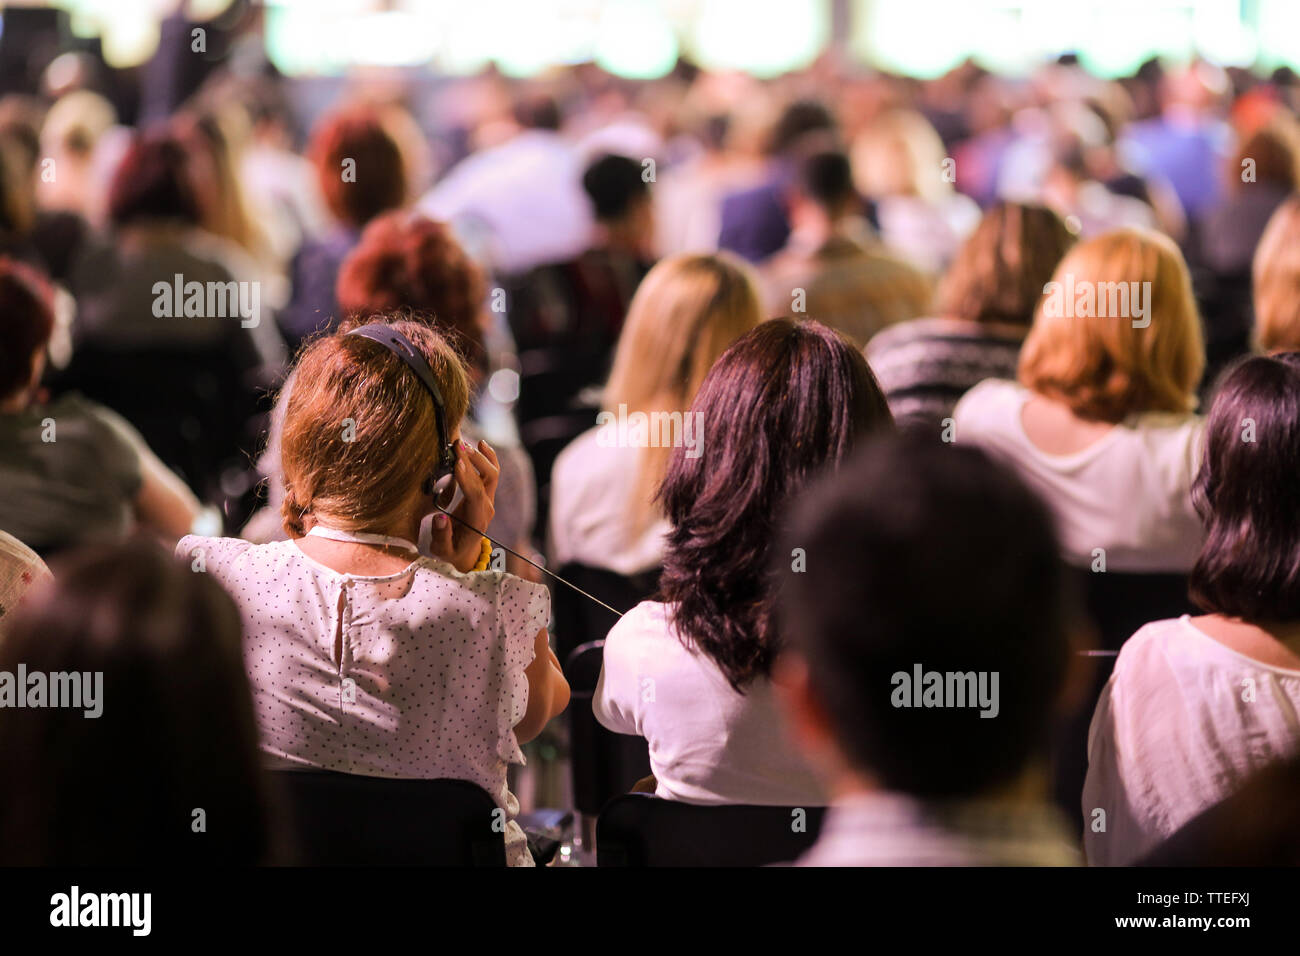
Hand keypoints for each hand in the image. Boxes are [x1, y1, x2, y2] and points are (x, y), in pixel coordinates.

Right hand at [429, 438, 498, 572]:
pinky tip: (481, 444)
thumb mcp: (442, 550)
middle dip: (473, 462)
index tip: (457, 464)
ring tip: (464, 443)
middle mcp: (486, 507)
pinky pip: (491, 472)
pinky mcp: (485, 493)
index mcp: (477, 521)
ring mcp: (488, 499)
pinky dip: (488, 457)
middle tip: (458, 446)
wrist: (464, 552)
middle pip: (486, 480)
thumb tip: (439, 518)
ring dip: (480, 457)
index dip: (468, 479)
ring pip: (491, 473)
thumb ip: (442, 536)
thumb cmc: (451, 551)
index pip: (476, 497)